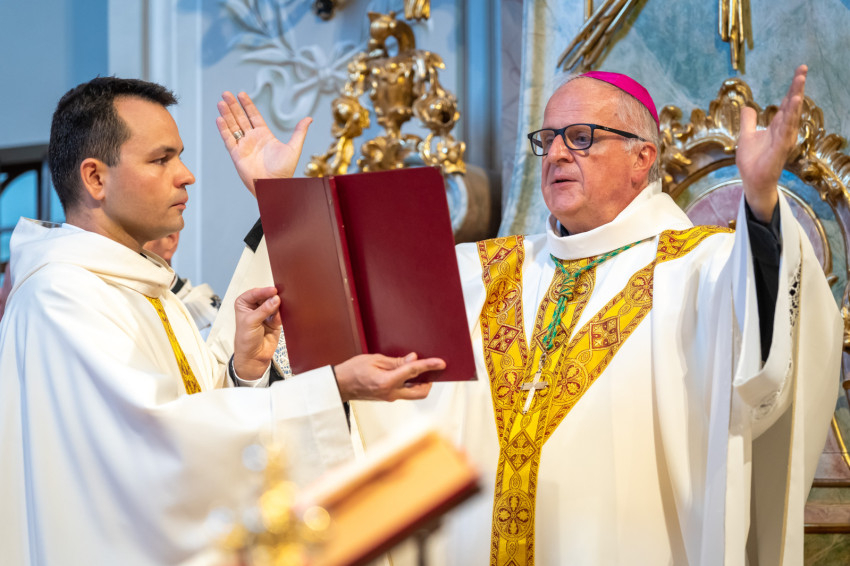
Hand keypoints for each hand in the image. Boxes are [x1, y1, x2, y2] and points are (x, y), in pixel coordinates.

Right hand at [216, 91, 311, 196]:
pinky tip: (220, 119)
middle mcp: (252, 139)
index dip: (247, 105)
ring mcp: (243, 146)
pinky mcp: (236, 155)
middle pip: (240, 118)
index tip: (241, 94)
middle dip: (233, 106)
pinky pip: (228, 140)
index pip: (253, 116)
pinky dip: (224, 129)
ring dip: (226, 114)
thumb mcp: (294, 148)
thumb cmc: (284, 171)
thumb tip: (309, 118)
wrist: (274, 186)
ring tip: (221, 102)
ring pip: (232, 126)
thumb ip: (299, 132)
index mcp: (264, 135)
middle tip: (226, 93)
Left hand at [232, 287, 281, 379]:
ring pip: (275, 303)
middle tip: (280, 297)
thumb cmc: (245, 340)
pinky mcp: (275, 320)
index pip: (254, 293)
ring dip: (279, 305)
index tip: (273, 291)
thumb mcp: (251, 323)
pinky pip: (280, 313)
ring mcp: (265, 313)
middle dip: (273, 297)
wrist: (254, 356)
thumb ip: (264, 310)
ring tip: (282, 306)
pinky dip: (281, 314)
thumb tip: (275, 299)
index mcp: (244, 303)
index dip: (264, 291)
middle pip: (266, 296)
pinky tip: (279, 318)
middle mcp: (255, 306)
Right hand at [333, 353, 444, 401]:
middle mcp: (391, 393)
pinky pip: (405, 392)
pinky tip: (407, 374)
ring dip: (420, 383)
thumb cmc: (352, 370)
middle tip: (432, 369)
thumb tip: (412, 359)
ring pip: (414, 394)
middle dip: (430, 381)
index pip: (413, 372)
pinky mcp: (387, 398)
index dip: (429, 366)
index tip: (441, 363)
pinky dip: (410, 384)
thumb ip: (396, 361)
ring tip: (419, 369)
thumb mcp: (374, 359)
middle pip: (420, 392)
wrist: (339, 385)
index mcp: (386, 382)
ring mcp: (389, 398)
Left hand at [737, 64, 806, 221]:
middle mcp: (784, 130)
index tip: (799, 71)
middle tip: (802, 69)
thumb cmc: (753, 161)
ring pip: (791, 114)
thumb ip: (748, 121)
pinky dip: (790, 116)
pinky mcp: (781, 147)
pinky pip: (786, 129)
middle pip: (792, 105)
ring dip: (795, 98)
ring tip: (799, 81)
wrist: (752, 180)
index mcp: (777, 126)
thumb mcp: (746, 136)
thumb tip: (747, 106)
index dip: (792, 88)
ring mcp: (784, 138)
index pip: (786, 103)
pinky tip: (793, 103)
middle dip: (796, 87)